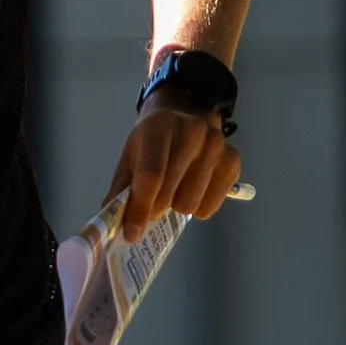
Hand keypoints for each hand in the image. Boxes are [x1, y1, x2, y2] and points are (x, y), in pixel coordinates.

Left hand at [103, 90, 240, 232]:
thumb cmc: (152, 140)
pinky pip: (210, 207)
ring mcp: (217, 145)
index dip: (139, 208)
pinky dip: (197, 207)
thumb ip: (121, 190)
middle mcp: (193, 131)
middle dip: (154, 209)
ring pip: (190, 205)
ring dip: (176, 206)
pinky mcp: (233, 161)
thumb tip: (112, 226)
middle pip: (169, 195)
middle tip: (151, 204)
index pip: (151, 175)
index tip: (131, 233)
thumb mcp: (130, 156)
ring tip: (174, 189)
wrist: (186, 112)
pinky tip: (193, 188)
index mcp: (159, 126)